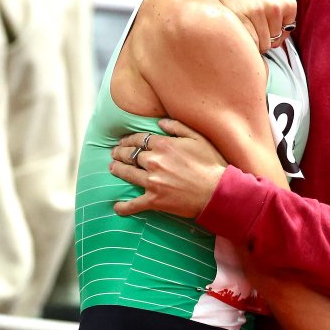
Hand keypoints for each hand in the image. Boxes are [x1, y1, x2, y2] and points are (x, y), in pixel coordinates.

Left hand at [108, 118, 226, 218]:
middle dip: (120, 152)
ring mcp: (152, 182)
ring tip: (112, 168)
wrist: (217, 191)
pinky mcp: (154, 200)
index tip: (123, 141)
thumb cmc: (211, 163)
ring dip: (117, 170)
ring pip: (127, 174)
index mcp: (164, 145)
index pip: (139, 139)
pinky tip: (117, 207)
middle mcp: (154, 162)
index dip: (128, 139)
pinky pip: (134, 204)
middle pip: (130, 155)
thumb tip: (160, 122)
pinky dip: (124, 207)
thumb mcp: (198, 138)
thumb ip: (177, 126)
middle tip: (114, 153)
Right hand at [206, 0, 297, 51]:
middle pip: (274, 40)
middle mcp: (276, 9)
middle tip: (254, 26)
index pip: (286, 33)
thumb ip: (285, 10)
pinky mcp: (241, 17)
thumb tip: (286, 32)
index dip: (274, 33)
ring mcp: (259, 14)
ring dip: (255, 40)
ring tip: (247, 27)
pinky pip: (250, 41)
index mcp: (289, 3)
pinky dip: (246, 40)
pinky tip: (241, 29)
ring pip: (262, 44)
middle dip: (265, 37)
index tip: (265, 27)